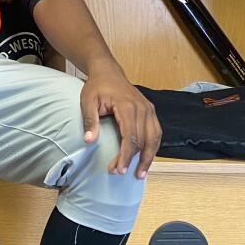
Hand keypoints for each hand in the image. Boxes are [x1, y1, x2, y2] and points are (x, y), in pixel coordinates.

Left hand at [80, 60, 161, 179]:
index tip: (118, 169)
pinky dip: (153, 147)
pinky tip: (146, 158)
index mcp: (127, 106)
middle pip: (143, 140)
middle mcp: (142, 108)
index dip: (125, 155)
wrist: (108, 71)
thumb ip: (90, 120)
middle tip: (121, 172)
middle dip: (133, 159)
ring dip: (149, 157)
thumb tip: (89, 141)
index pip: (130, 136)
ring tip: (140, 173)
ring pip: (154, 138)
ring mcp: (148, 109)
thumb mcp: (87, 101)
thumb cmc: (97, 86)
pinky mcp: (150, 111)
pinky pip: (156, 132)